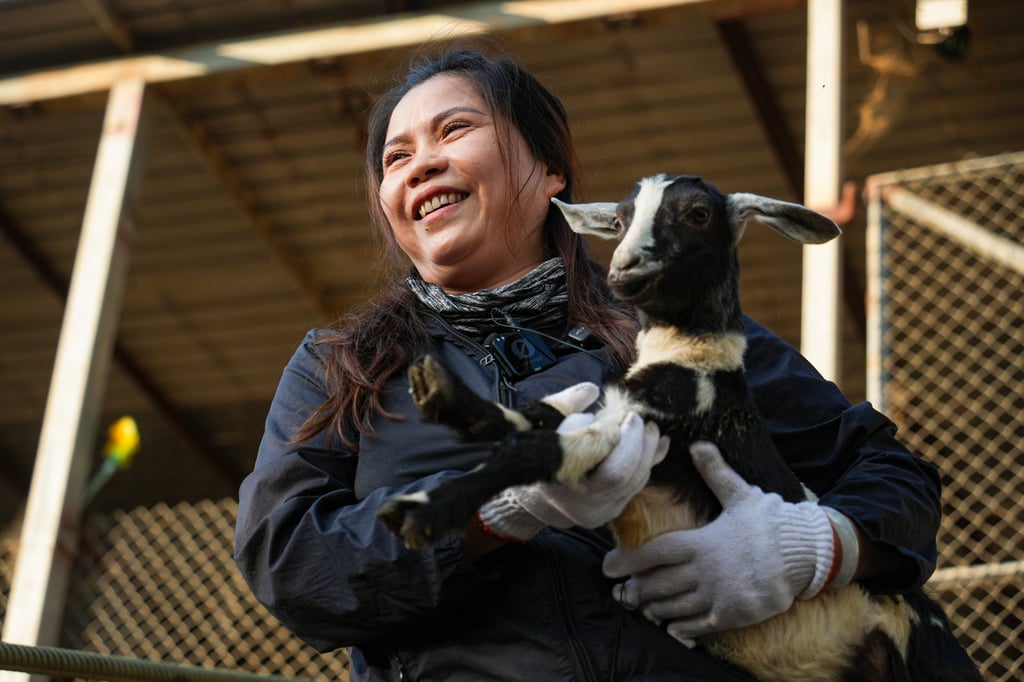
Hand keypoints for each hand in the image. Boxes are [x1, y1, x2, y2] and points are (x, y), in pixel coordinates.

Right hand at [476, 408, 668, 540]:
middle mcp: (586, 506)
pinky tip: (660, 444)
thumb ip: (567, 407)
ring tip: (650, 428)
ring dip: (648, 452)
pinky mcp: (613, 510)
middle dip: (641, 444)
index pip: (611, 471)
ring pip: (636, 482)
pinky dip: (650, 462)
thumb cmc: (540, 454)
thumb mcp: (546, 426)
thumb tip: (591, 391)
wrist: (536, 495)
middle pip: (627, 477)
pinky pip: (637, 486)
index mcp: (566, 486)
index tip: (630, 416)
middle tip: (642, 420)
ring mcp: (602, 512)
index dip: (627, 442)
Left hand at [602, 442, 833, 641]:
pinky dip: (682, 627)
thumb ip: (715, 473)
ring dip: (656, 609)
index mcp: (701, 541)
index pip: (655, 553)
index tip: (608, 567)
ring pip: (676, 607)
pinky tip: (672, 627)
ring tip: (643, 608)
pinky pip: (699, 625)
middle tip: (622, 594)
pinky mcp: (733, 614)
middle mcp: (704, 571)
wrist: (805, 553)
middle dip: (638, 591)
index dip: (629, 561)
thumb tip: (698, 444)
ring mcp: (718, 595)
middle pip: (659, 585)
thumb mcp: (741, 494)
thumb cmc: (771, 522)